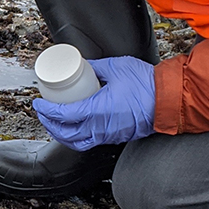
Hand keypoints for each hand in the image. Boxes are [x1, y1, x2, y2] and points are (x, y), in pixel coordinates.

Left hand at [32, 55, 156, 150]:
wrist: (169, 100)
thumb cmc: (147, 85)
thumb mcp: (116, 67)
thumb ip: (96, 66)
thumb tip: (82, 65)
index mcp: (97, 110)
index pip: (63, 115)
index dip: (47, 110)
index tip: (39, 103)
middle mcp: (101, 127)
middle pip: (65, 134)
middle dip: (49, 124)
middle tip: (43, 113)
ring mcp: (109, 135)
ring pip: (77, 142)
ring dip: (62, 135)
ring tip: (55, 124)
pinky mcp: (116, 137)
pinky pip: (90, 143)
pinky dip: (77, 138)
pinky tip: (75, 129)